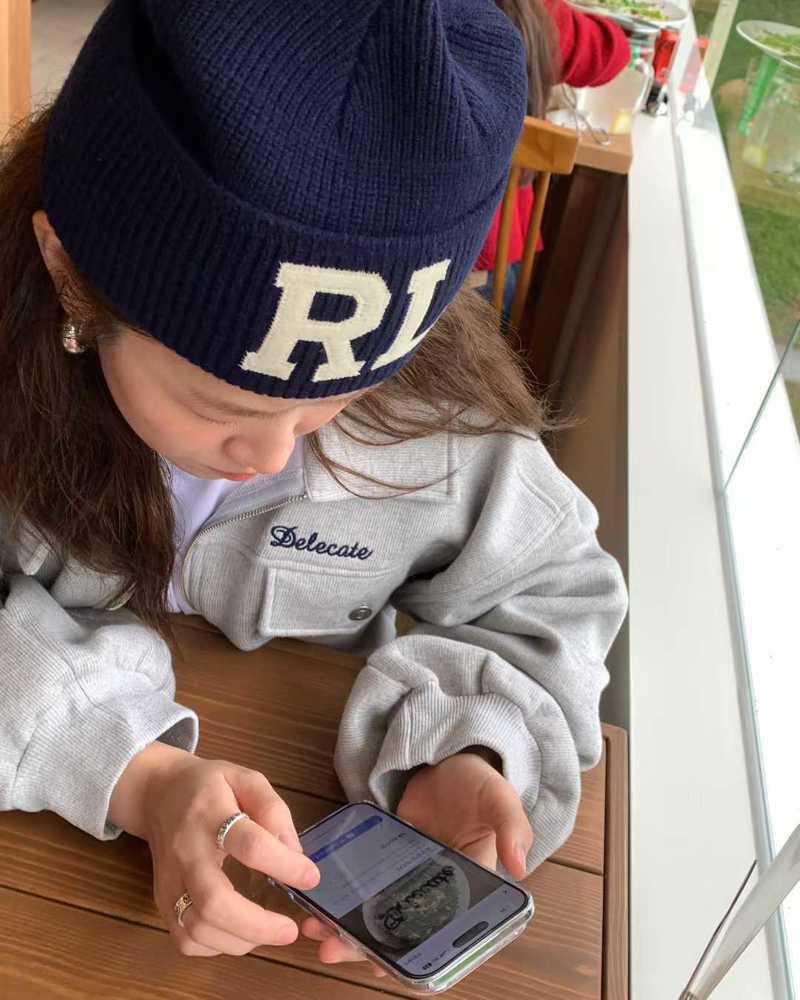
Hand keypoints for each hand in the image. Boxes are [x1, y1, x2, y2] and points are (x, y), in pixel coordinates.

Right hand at [112, 744, 319, 957]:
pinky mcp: (162, 901)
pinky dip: (216, 946)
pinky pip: (186, 939)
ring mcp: (169, 881)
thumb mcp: (246, 778)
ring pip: (197, 929)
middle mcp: (186, 852)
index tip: (311, 877)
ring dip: (240, 940)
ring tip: (269, 931)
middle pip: (214, 902)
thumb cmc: (209, 786)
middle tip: (289, 930)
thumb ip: (273, 810)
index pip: (250, 845)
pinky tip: (239, 932)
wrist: (158, 793)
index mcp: (211, 814)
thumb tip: (294, 852)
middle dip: (257, 925)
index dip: (284, 865)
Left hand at [302, 750, 532, 970]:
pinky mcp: (386, 854)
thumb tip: (520, 864)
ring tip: (316, 930)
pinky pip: (364, 880)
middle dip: (366, 944)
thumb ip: (511, 827)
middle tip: (331, 949)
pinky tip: (319, 899)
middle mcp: (434, 887)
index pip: (440, 929)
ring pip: (376, 909)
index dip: (413, 950)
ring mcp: (407, 872)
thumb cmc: (478, 783)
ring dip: (347, 924)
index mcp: (467, 883)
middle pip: (399, 927)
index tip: (384, 964)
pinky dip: (344, 893)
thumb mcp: (499, 799)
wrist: (447, 758)